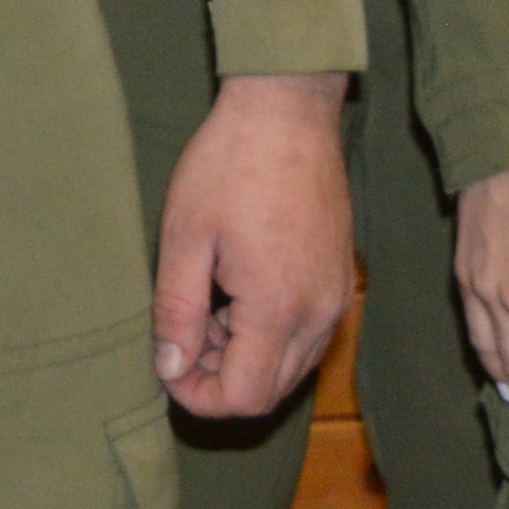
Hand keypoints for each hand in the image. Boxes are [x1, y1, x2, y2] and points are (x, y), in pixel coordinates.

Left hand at [154, 72, 355, 419]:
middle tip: (182, 330)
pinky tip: (238, 290)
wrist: (288, 109)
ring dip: (244, 357)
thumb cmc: (230, 163)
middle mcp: (319, 314)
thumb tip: (169, 368)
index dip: (198, 397)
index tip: (167, 365)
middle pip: (270, 392)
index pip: (245, 398)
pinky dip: (270, 335)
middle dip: (218, 378)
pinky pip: (307, 336)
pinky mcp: (341, 280)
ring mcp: (337, 298)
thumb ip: (176, 311)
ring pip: (291, 368)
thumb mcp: (185, 235)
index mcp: (278, 307)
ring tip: (207, 304)